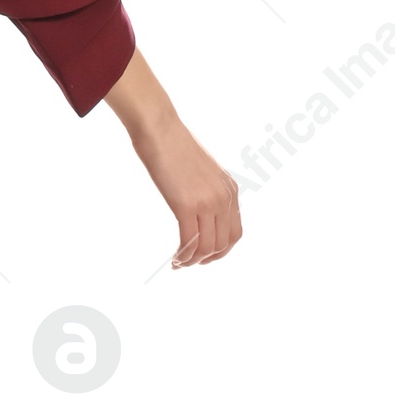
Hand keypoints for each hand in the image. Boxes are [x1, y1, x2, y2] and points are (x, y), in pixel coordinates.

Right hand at [133, 114, 242, 266]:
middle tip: (189, 264)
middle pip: (224, 243)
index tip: (204, 256)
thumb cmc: (174, 146)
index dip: (221, 251)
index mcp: (230, 190)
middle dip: (207, 259)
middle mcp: (224, 197)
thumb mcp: (201, 172)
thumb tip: (198, 212)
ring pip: (207, 247)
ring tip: (180, 264)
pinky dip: (184, 256)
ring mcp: (206, 201)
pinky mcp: (185, 204)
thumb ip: (206, 191)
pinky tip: (175, 259)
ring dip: (194, 261)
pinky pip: (189, 241)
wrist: (160, 129)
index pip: (234, 232)